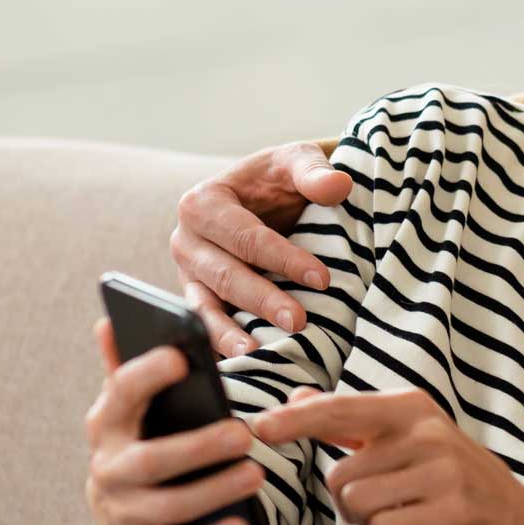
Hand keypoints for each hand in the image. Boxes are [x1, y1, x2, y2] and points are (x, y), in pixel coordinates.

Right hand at [83, 318, 264, 524]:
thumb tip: (109, 321)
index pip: (121, 394)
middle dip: (198, 448)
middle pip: (152, 460)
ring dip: (215, 491)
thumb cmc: (142, 438)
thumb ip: (126, 368)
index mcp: (106, 424)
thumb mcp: (131, 408)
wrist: (123, 510)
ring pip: (171, 507)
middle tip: (244, 434)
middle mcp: (109, 469)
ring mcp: (125, 512)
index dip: (147, 375)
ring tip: (256, 474)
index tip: (181, 357)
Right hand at [171, 142, 352, 358]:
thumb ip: (314, 172)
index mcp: (203, 203)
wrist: (266, 195)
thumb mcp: (297, 161)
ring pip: (206, 306)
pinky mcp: (198, 299)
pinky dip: (221, 344)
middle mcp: (186, 241)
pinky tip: (244, 363)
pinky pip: (206, 324)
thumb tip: (337, 186)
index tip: (322, 278)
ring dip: (230, 332)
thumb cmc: (280, 179)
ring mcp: (189, 274)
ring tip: (256, 353)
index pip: (245, 236)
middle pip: (225, 274)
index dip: (282, 257)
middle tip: (298, 321)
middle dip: (262, 299)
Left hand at [254, 388, 523, 524]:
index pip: (339, 410)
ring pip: (358, 505)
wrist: (511, 521)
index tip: (259, 428)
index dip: (295, 420)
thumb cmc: (446, 477)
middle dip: (348, 500)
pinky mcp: (451, 511)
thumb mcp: (404, 438)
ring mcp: (443, 471)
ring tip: (399, 515)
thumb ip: (348, 419)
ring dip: (366, 522)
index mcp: (411, 407)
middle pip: (341, 474)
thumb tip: (295, 395)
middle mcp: (427, 432)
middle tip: (381, 502)